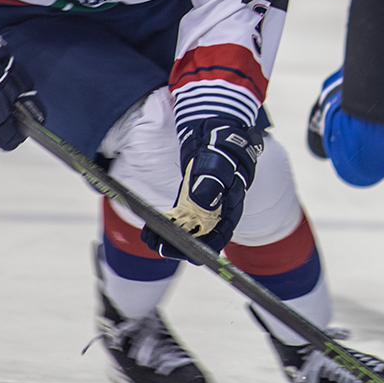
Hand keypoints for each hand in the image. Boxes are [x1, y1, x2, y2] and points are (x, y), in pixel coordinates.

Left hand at [151, 118, 261, 256]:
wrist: (212, 129)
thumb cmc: (221, 145)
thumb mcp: (216, 161)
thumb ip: (211, 181)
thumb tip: (203, 202)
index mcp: (232, 203)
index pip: (222, 232)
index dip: (207, 247)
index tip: (190, 253)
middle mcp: (219, 209)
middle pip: (203, 235)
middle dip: (183, 244)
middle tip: (162, 247)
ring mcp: (204, 205)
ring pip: (189, 229)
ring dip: (171, 237)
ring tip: (151, 239)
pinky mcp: (191, 200)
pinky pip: (179, 217)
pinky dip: (167, 224)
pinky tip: (151, 228)